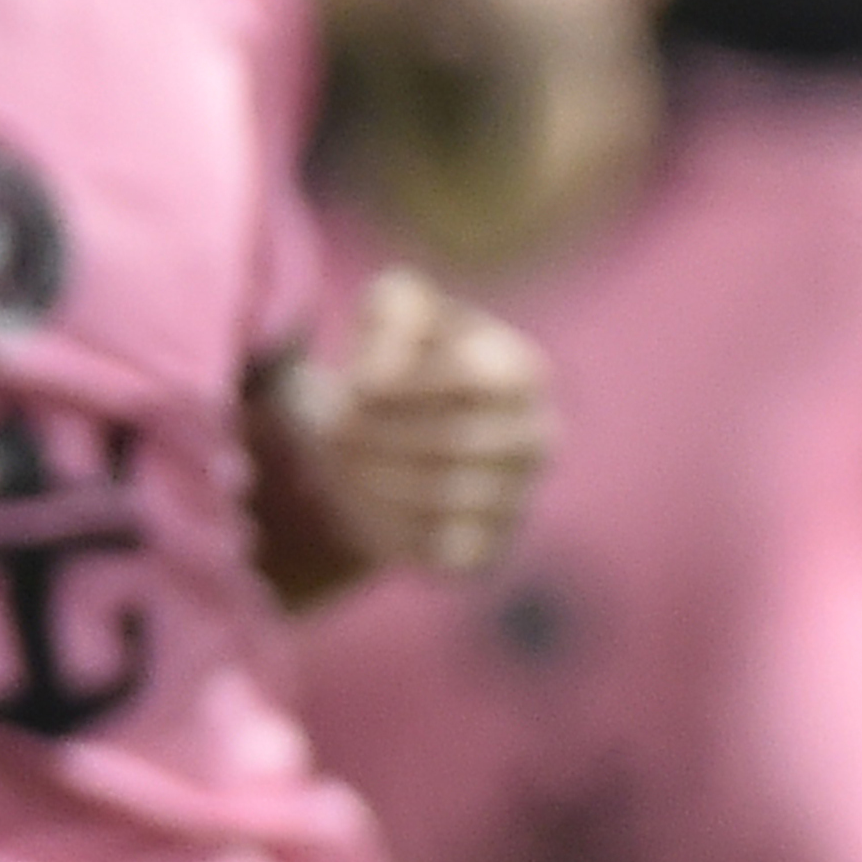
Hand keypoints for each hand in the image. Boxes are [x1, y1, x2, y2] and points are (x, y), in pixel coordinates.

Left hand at [288, 267, 552, 577]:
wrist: (397, 440)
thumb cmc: (400, 361)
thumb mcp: (396, 310)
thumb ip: (397, 309)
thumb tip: (383, 376)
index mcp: (525, 372)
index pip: (470, 381)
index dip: (404, 385)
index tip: (353, 386)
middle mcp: (538, 438)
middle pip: (454, 443)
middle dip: (376, 436)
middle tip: (324, 431)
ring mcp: (520, 500)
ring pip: (442, 500)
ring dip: (371, 481)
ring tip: (333, 466)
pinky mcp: (489, 551)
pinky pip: (441, 553)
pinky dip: (390, 531)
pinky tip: (360, 505)